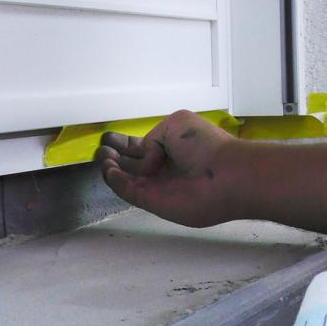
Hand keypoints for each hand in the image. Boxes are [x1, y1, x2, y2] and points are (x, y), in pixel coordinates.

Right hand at [94, 110, 242, 227]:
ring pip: (126, 177)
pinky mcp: (152, 202)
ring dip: (111, 167)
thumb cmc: (205, 145)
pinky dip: (116, 181)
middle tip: (102, 148)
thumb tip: (145, 156)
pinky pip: (128, 191)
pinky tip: (109, 170)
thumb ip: (152, 137)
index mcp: (170, 146)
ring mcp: (156, 185)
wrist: (224, 175)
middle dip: (114, 155)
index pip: (141, 146)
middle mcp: (161, 167)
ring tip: (102, 156)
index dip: (124, 143)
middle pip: (130, 162)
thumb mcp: (176, 123)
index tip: (109, 138)